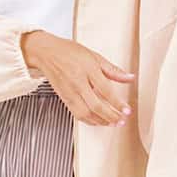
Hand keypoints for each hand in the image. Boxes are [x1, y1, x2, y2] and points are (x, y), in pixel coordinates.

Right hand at [20, 30, 135, 126]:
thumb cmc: (69, 52)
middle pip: (96, 105)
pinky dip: (90, 121)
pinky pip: (77, 114)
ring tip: (113, 123)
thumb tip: (129, 77)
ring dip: (101, 121)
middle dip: (111, 116)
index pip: (106, 90)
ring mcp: (70, 92)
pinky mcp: (64, 99)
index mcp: (88, 69)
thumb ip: (113, 70)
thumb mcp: (95, 56)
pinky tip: (98, 121)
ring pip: (86, 113)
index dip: (117, 103)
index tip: (127, 110)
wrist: (47, 53)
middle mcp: (78, 82)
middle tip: (122, 120)